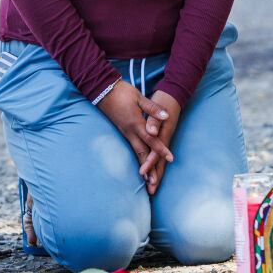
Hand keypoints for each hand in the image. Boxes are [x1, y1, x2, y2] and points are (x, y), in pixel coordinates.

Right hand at [95, 80, 173, 194]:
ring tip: (147, 180)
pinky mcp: (122, 132)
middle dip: (149, 168)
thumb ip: (153, 109)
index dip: (161, 149)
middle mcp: (129, 131)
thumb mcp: (139, 97)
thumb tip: (166, 116)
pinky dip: (137, 158)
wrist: (102, 90)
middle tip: (154, 182)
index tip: (170, 159)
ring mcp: (124, 133)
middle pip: (142, 152)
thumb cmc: (122, 92)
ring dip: (142, 166)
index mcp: (136, 123)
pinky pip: (131, 148)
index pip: (151, 140)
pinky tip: (140, 165)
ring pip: (135, 153)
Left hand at [142, 89, 182, 195]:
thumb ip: (154, 120)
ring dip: (156, 174)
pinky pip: (159, 156)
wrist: (173, 95)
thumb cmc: (164, 100)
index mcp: (162, 133)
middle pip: (160, 161)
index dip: (149, 163)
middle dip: (155, 176)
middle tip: (151, 192)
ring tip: (152, 188)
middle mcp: (164, 139)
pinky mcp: (162, 139)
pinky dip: (156, 166)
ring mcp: (164, 140)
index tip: (142, 173)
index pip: (154, 152)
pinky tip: (154, 173)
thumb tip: (152, 132)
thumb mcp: (157, 106)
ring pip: (160, 161)